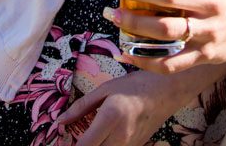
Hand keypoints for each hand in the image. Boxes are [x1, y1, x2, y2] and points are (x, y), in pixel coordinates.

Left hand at [55, 62, 225, 145]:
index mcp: (110, 118)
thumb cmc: (135, 86)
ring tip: (85, 138)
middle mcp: (120, 137)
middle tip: (71, 140)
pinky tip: (99, 138)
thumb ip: (80, 107)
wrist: (166, 92)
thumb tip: (59, 121)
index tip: (60, 142)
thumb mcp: (105, 89)